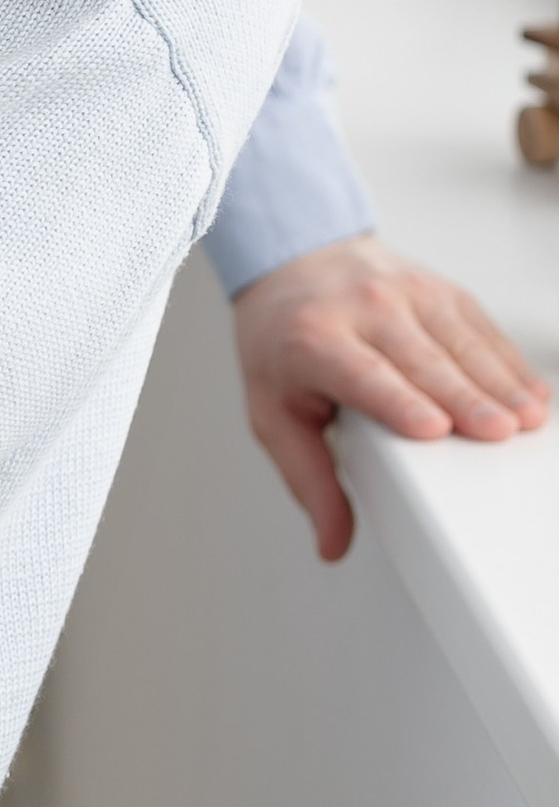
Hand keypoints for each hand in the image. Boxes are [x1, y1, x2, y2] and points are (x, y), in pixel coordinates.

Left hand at [231, 232, 550, 561]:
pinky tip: (531, 391)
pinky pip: (480, 326)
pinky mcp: (441, 288)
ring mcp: (407, 291)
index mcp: (314, 340)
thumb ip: (308, 479)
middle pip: (422, 360)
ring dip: (499, 380)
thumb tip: (332, 544)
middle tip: (501, 432)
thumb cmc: (284, 344)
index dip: (400, 401)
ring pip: (460, 341)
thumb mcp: (274, 411)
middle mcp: (363, 309)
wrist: (294, 262)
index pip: (364, 375)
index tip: (434, 428)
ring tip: (528, 417)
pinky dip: (508, 360)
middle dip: (465, 397)